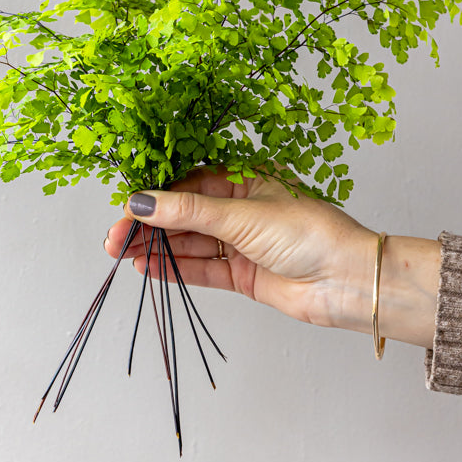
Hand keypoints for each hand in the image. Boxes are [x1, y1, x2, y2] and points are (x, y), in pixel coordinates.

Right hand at [104, 167, 440, 347]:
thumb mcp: (242, 215)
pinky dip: (174, 268)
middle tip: (113, 239)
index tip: (125, 210)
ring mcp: (242, 242)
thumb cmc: (310, 234)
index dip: (154, 198)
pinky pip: (201, 268)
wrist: (348, 282)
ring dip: (156, 248)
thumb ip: (188, 212)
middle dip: (149, 226)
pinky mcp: (244, 274)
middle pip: (184, 215)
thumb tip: (142, 203)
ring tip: (122, 254)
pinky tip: (147, 268)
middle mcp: (242, 209)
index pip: (188, 185)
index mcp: (246, 179)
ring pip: (189, 242)